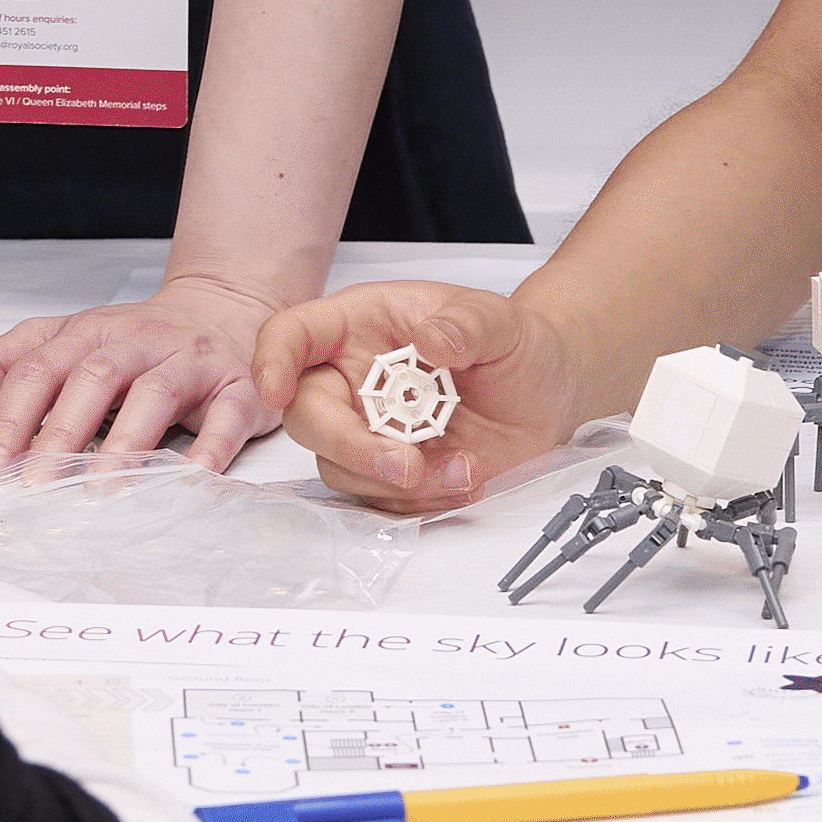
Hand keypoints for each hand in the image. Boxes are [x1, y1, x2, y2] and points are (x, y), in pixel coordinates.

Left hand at [0, 273, 292, 476]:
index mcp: (88, 333)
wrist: (222, 312)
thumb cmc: (137, 343)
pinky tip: (188, 479)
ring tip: (102, 487)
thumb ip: (1, 365)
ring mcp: (187, 362)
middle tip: (35, 483)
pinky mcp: (234, 387)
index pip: (37, 369)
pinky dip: (209, 449)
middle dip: (59, 434)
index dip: (9, 419)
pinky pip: (225, 416)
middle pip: (92, 379)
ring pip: (154, 395)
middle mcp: (136, 342)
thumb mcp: (61, 341)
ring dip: (126, 444)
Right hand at [262, 281, 603, 514]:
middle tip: (405, 464)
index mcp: (359, 325)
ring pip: (341, 468)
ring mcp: (370, 429)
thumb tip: (432, 338)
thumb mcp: (502, 321)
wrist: (547, 392)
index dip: (273, 361)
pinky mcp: (393, 471)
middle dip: (349, 447)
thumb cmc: (513, 344)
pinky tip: (467, 479)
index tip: (276, 390)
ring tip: (465, 470)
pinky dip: (422, 500)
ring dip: (394, 482)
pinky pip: (381, 498)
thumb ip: (469, 324)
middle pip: (307, 416)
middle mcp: (353, 380)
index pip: (293, 335)